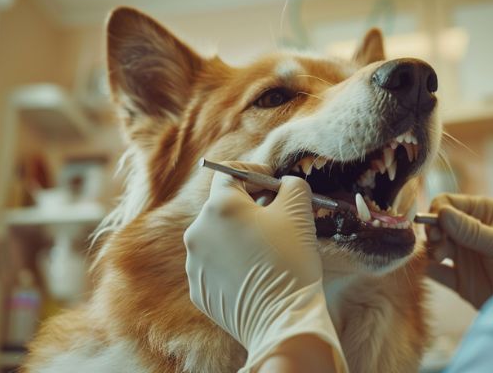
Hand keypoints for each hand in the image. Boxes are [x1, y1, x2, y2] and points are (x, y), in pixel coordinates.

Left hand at [184, 162, 346, 372]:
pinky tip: (256, 271)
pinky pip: (216, 263)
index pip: (230, 173)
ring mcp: (194, 263)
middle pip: (224, 206)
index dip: (254, 172)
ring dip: (240, 234)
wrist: (282, 320)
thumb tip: (285, 184)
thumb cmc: (291, 260)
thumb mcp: (298, 211)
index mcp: (219, 206)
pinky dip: (233, 260)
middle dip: (250, 205)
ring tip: (268, 248)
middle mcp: (197, 231)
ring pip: (219, 236)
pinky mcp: (198, 289)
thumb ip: (292, 185)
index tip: (272, 182)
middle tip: (277, 214)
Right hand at [425, 194, 492, 308]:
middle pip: (437, 224)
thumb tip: (441, 213)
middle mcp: (470, 230)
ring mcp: (463, 255)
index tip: (435, 225)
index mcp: (483, 212)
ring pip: (434, 246)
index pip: (449, 202)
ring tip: (439, 258)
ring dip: (431, 250)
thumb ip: (470, 230)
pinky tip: (427, 269)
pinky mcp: (458, 278)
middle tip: (436, 242)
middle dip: (433, 232)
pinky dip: (426, 269)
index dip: (437, 211)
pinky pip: (434, 271)